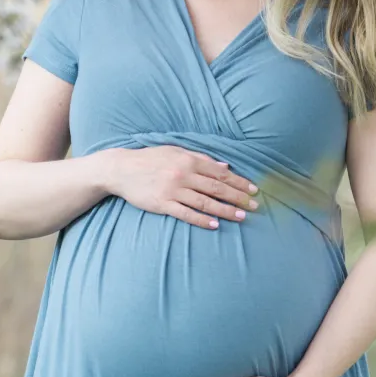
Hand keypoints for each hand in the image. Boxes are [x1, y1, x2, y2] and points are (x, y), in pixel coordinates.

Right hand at [109, 146, 258, 229]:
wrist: (121, 169)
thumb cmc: (150, 159)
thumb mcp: (175, 151)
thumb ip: (201, 158)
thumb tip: (224, 165)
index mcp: (188, 159)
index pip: (220, 172)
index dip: (238, 182)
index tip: (253, 190)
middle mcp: (183, 174)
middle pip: (216, 188)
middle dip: (238, 197)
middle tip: (254, 206)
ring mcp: (173, 190)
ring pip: (205, 202)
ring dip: (225, 210)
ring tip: (241, 217)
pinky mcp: (162, 204)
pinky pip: (186, 213)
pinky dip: (201, 220)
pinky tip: (215, 225)